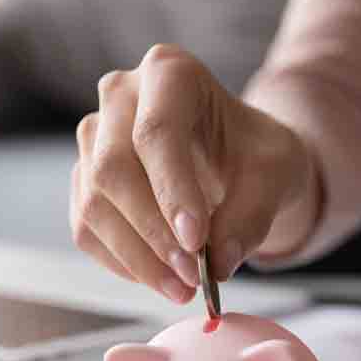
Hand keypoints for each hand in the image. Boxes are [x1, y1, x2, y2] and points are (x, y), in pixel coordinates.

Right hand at [70, 44, 320, 302]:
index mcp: (169, 72)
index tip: (196, 243)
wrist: (240, 160)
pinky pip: (87, 229)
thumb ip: (252, 215)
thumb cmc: (256, 153)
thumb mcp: (277, 174)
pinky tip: (161, 279)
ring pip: (94, 203)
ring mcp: (94, 138)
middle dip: (153, 232)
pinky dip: (122, 262)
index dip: (172, 191)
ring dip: (137, 257)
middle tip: (193, 276)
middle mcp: (120, 96)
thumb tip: (218, 263)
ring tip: (183, 288)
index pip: (156, 132)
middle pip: (113, 168)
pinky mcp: (84, 180)